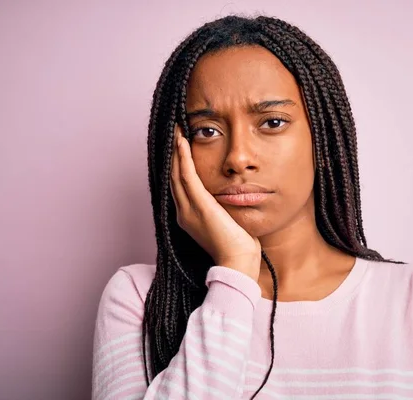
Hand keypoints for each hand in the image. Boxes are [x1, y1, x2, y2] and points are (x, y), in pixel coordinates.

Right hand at [170, 124, 261, 281]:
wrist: (238, 262)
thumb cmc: (239, 245)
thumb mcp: (228, 220)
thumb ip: (224, 206)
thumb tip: (233, 194)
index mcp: (189, 216)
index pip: (180, 184)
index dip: (178, 163)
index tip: (180, 145)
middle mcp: (184, 212)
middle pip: (173, 176)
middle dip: (173, 153)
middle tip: (175, 131)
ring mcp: (189, 210)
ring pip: (177, 173)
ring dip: (177, 150)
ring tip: (177, 131)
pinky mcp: (199, 207)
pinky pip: (187, 177)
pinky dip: (184, 159)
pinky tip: (183, 143)